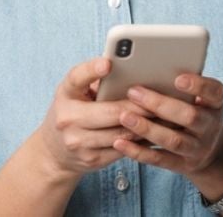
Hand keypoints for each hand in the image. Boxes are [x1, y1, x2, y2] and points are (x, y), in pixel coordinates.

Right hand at [34, 57, 156, 178]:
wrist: (54, 152)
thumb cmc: (72, 111)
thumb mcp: (75, 92)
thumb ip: (96, 81)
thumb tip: (130, 70)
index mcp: (65, 94)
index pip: (76, 78)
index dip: (92, 70)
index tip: (108, 63)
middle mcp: (68, 119)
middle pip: (111, 112)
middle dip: (139, 105)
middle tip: (162, 98)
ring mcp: (79, 143)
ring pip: (122, 133)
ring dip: (147, 125)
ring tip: (167, 116)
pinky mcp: (93, 160)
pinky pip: (124, 149)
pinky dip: (142, 141)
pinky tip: (157, 133)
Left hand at [111, 73, 222, 175]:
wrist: (210, 151)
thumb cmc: (195, 111)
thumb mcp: (199, 97)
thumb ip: (181, 86)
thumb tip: (148, 67)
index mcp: (215, 103)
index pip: (213, 92)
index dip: (198, 86)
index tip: (178, 78)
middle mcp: (210, 126)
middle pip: (190, 116)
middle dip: (160, 104)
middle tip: (134, 92)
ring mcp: (197, 148)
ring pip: (173, 140)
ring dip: (147, 128)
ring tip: (124, 116)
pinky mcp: (182, 165)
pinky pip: (159, 159)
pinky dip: (138, 152)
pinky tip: (119, 142)